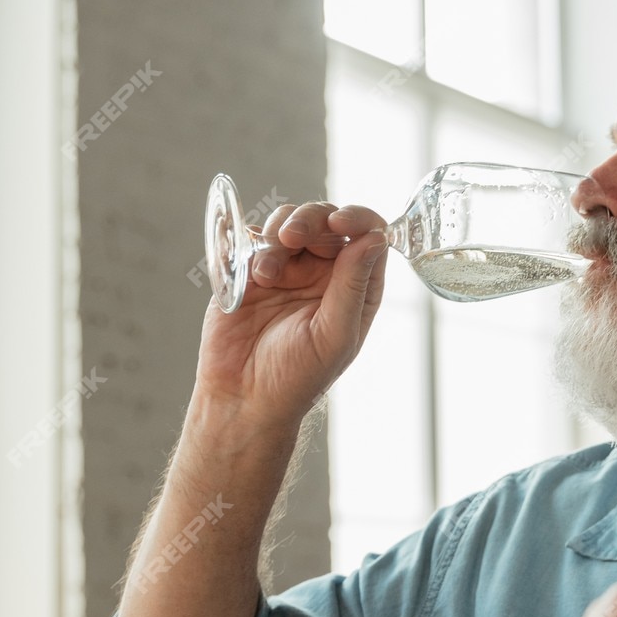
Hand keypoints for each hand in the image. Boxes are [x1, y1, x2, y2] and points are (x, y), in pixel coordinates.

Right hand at [192, 201, 388, 428]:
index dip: (358, 220)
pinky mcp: (252, 270)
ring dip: (279, 233)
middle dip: (311, 219)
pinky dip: (255, 247)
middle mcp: (325, 272)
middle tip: (292, 236)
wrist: (242, 397)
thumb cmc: (295, 377)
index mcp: (356, 287)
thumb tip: (375, 238)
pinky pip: (256, 238)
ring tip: (267, 271)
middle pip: (327, 220)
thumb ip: (352, 285)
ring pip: (290, 221)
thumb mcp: (333, 335)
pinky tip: (254, 276)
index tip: (340, 222)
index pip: (368, 236)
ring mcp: (288, 268)